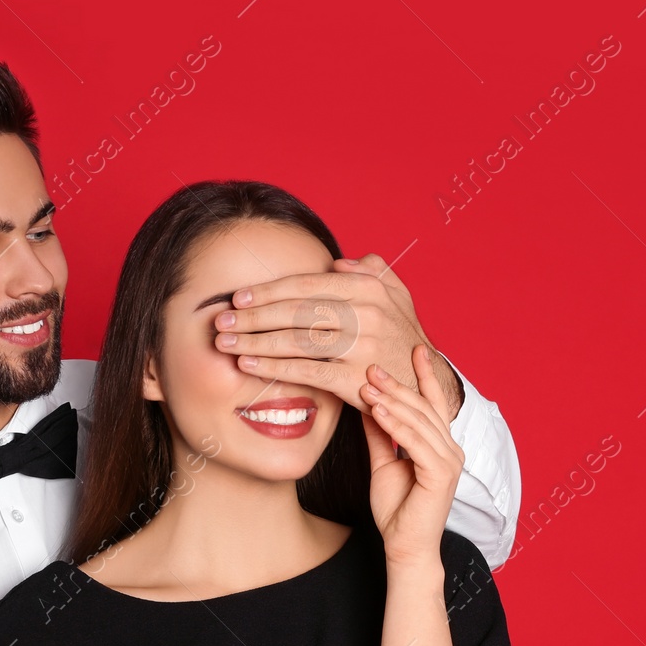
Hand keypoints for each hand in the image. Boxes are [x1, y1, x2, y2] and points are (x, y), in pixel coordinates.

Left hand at [213, 253, 462, 421]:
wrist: (424, 382)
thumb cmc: (400, 335)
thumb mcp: (395, 295)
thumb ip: (370, 271)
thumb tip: (339, 263)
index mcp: (368, 288)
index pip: (307, 285)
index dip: (268, 291)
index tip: (238, 297)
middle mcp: (365, 313)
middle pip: (296, 312)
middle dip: (253, 316)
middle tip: (221, 321)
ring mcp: (361, 346)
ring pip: (297, 340)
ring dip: (255, 341)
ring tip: (225, 344)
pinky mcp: (356, 379)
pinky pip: (306, 371)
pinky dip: (273, 367)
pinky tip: (248, 365)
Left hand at [360, 344, 464, 567]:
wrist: (403, 545)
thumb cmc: (396, 508)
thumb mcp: (382, 463)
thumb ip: (380, 434)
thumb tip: (368, 404)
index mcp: (439, 445)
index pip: (433, 403)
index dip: (423, 376)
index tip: (414, 348)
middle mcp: (450, 449)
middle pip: (423, 407)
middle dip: (397, 384)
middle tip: (370, 366)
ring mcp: (449, 461)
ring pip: (419, 421)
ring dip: (392, 401)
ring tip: (367, 384)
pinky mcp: (441, 474)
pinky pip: (416, 442)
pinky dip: (395, 424)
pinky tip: (377, 410)